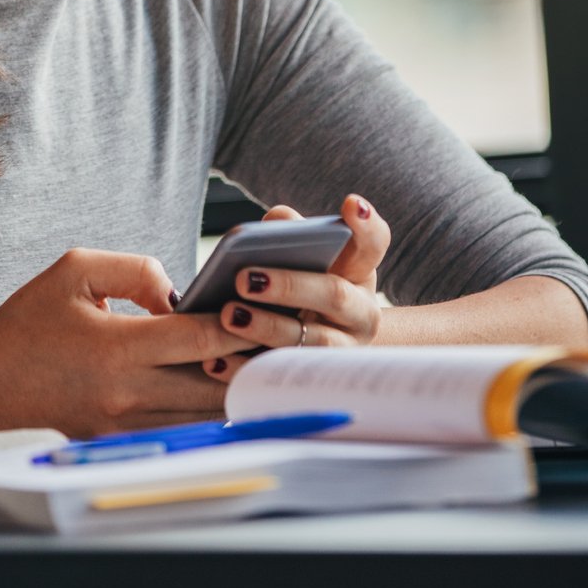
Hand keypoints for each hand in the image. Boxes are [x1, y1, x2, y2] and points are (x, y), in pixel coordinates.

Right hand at [0, 248, 251, 437]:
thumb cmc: (29, 318)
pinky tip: (224, 386)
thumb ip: (136, 270)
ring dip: (234, 389)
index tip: (267, 309)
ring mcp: (123, 424)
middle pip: (212, 383)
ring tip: (265, 362)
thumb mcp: (75, 269)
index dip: (240, 325)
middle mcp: (124, 393)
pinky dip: (206, 408)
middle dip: (250, 362)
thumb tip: (180, 292)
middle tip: (285, 338)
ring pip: (202, 413)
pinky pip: (179, 427)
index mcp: (115, 349)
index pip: (198, 339)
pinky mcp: (120, 439)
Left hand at [206, 194, 390, 383]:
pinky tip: (214, 362)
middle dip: (289, 286)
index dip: (367, 226)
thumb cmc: (299, 289)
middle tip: (244, 278)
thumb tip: (276, 222)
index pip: (373, 244)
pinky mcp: (314, 384)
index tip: (351, 203)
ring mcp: (343, 353)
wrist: (310, 348)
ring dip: (267, 328)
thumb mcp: (302, 261)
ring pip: (311, 342)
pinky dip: (245, 369)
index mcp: (358, 273)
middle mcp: (361, 313)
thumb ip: (288, 234)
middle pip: (334, 295)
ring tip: (227, 315)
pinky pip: (282, 379)